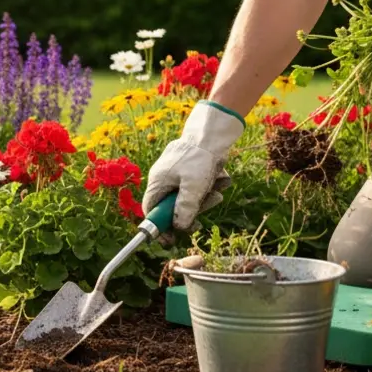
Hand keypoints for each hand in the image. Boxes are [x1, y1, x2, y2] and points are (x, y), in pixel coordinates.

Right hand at [142, 101, 243, 231]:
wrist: (214, 131)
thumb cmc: (199, 158)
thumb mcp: (193, 188)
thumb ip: (185, 209)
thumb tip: (179, 227)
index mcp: (158, 182)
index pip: (151, 211)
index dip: (159, 227)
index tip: (171, 240)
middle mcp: (165, 179)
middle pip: (173, 207)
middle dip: (191, 211)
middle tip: (203, 218)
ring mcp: (179, 174)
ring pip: (189, 198)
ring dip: (205, 198)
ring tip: (218, 189)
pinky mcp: (192, 170)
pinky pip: (200, 186)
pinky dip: (211, 185)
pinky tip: (220, 177)